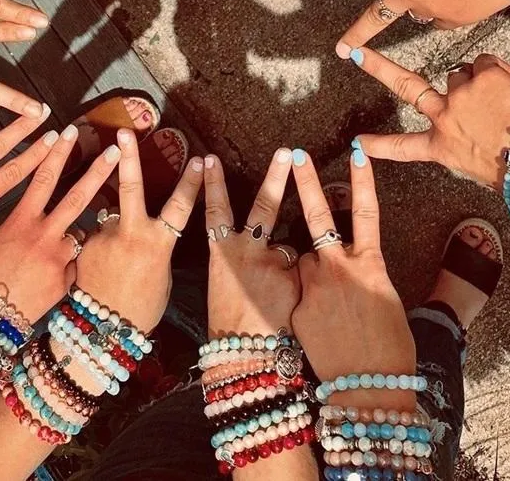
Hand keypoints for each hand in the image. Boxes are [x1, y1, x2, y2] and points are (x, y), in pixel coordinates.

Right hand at [0, 126, 121, 321]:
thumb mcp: (1, 241)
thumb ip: (29, 226)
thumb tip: (48, 219)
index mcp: (20, 221)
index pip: (41, 178)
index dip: (55, 154)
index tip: (66, 131)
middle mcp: (41, 234)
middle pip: (76, 196)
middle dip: (98, 171)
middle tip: (115, 150)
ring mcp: (58, 257)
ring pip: (80, 234)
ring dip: (76, 237)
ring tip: (53, 251)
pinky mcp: (67, 279)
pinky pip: (75, 266)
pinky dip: (67, 270)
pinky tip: (47, 285)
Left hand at [74, 128, 202, 332]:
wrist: (103, 334)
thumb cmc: (143, 309)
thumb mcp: (161, 275)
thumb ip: (155, 244)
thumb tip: (147, 226)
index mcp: (157, 244)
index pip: (180, 205)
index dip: (192, 182)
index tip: (201, 159)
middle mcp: (130, 235)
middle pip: (131, 187)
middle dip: (129, 156)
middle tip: (124, 131)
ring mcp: (103, 238)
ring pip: (110, 215)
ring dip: (112, 219)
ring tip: (113, 243)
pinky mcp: (83, 245)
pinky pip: (95, 235)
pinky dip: (98, 244)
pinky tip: (98, 267)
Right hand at [203, 150, 300, 335]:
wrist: (245, 359)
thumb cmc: (231, 324)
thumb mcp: (225, 284)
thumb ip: (244, 258)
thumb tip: (268, 244)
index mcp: (221, 253)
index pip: (215, 210)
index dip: (211, 184)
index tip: (208, 159)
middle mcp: (246, 252)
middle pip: (263, 207)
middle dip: (276, 176)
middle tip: (288, 151)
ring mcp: (273, 263)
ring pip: (287, 248)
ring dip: (285, 265)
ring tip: (272, 293)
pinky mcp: (296, 277)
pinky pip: (302, 272)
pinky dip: (299, 284)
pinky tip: (289, 305)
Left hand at [290, 149, 414, 409]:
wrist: (368, 391)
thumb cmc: (390, 350)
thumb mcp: (386, 302)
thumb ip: (363, 273)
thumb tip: (351, 262)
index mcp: (370, 264)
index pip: (367, 212)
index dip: (362, 181)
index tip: (357, 152)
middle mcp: (339, 268)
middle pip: (318, 216)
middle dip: (306, 182)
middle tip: (297, 154)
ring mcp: (314, 286)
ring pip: (301, 260)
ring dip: (307, 266)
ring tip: (329, 300)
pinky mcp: (297, 305)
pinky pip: (296, 291)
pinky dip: (302, 299)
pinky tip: (317, 325)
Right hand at [352, 47, 509, 189]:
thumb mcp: (481, 162)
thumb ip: (467, 137)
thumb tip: (473, 114)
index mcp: (442, 146)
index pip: (402, 147)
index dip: (378, 144)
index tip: (358, 144)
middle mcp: (444, 117)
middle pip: (405, 86)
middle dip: (378, 67)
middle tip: (358, 53)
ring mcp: (461, 93)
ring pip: (461, 72)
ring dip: (477, 81)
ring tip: (501, 100)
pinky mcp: (483, 76)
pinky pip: (486, 62)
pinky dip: (500, 71)